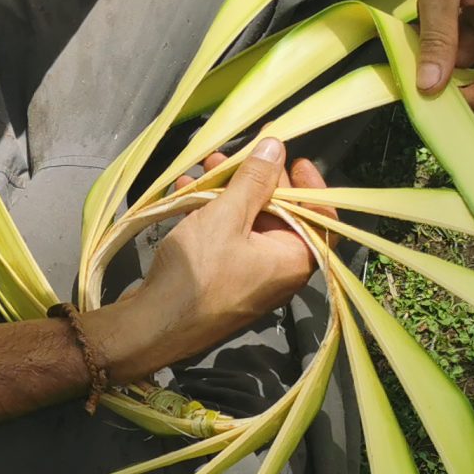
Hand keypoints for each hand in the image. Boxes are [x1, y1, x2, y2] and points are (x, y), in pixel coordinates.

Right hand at [92, 137, 326, 382]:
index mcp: (294, 259)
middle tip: (233, 155)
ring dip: (227, 192)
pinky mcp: (222, 279)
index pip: (321, 216)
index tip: (289, 159)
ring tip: (204, 166)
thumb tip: (276, 147)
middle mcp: (279, 270)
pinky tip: (186, 191)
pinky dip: (211, 213)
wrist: (152, 326)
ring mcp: (249, 276)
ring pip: (247, 223)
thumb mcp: (226, 216)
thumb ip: (254, 179)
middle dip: (255, 180)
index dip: (309, 184)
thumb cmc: (197, 273)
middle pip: (280, 214)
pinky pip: (226, 238)